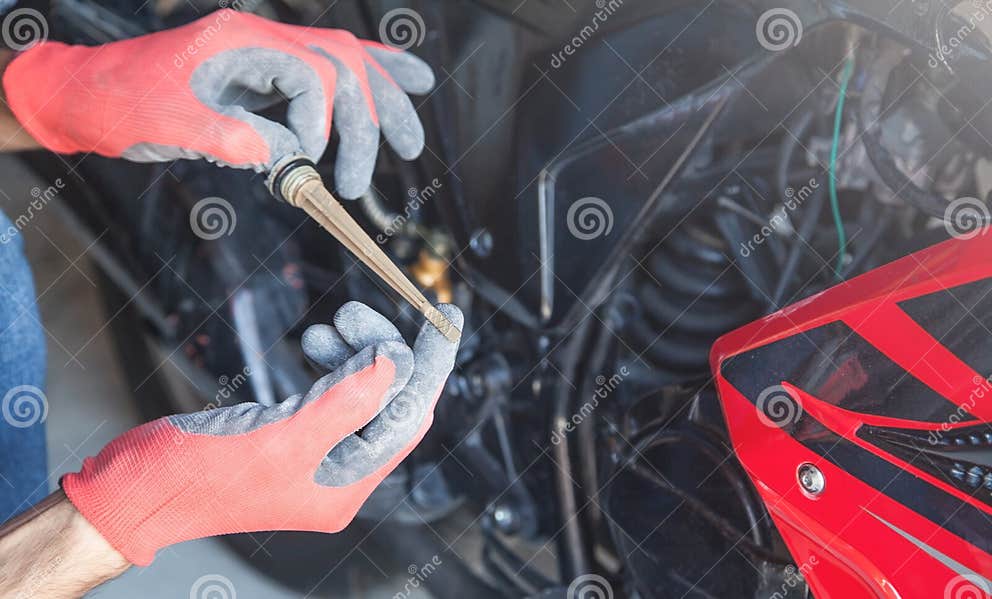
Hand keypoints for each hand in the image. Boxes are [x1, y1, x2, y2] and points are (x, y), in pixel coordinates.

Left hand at [2, 9, 433, 197]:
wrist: (88, 94)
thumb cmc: (120, 105)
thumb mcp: (169, 124)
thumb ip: (231, 137)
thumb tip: (291, 158)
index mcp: (239, 40)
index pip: (311, 72)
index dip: (324, 122)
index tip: (309, 163)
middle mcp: (261, 37)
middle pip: (344, 63)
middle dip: (372, 117)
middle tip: (383, 168)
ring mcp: (267, 49)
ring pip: (348, 62)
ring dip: (386, 100)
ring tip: (412, 141)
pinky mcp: (268, 69)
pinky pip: (330, 67)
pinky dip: (370, 78)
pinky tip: (408, 82)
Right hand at [62, 302, 461, 565]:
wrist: (133, 490)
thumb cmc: (196, 475)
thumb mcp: (282, 438)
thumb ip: (345, 403)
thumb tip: (395, 365)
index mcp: (347, 484)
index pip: (409, 415)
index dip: (429, 363)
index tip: (444, 316)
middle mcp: (337, 473)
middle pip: (386, 399)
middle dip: (381, 350)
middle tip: (355, 314)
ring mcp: (312, 455)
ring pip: (357, 391)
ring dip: (353, 351)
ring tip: (331, 325)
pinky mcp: (287, 436)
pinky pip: (327, 392)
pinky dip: (328, 363)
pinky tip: (315, 342)